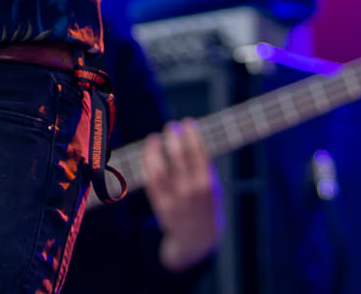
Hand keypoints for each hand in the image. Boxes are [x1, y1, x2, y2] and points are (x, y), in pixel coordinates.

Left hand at [142, 120, 223, 271]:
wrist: (197, 238)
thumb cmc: (206, 207)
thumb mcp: (214, 189)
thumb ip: (203, 167)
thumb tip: (190, 137)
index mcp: (208, 184)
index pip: (199, 152)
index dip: (192, 134)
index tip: (188, 122)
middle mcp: (190, 190)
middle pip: (179, 156)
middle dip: (174, 137)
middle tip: (171, 126)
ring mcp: (174, 198)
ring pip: (159, 167)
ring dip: (155, 148)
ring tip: (154, 138)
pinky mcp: (160, 204)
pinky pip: (149, 179)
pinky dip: (147, 163)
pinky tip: (147, 154)